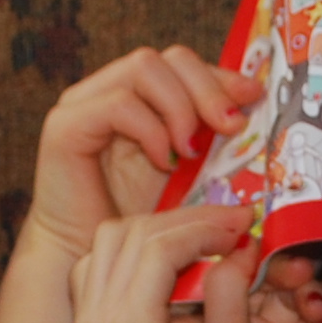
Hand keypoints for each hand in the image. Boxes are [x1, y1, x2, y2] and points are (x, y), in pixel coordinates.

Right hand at [34, 46, 260, 247]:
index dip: (221, 76)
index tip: (252, 99)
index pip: (185, 64)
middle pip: (168, 57)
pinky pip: (118, 104)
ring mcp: (84, 104)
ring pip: (144, 67)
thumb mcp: (195, 174)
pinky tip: (164, 162)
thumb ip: (217, 140)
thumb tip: (256, 108)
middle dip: (208, 89)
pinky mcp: (65, 126)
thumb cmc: (145, 227)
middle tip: (231, 128)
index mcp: (141, 99)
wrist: (94, 264)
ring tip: (190, 152)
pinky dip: (151, 130)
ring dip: (180, 108)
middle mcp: (109, 91)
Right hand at [67, 204, 246, 322]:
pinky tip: (236, 241)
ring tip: (238, 224)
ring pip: (138, 233)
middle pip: (115, 238)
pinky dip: (200, 233)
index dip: (156, 244)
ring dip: (194, 219)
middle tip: (225, 223)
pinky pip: (162, 250)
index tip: (206, 246)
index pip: (106, 267)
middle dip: (174, 220)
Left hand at [186, 237, 321, 322]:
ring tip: (304, 285)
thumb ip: (215, 286)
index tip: (238, 214)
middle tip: (279, 241)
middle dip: (256, 250)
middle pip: (233, 268)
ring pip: (280, 289)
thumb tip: (235, 243)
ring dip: (296, 277)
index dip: (204, 231)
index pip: (177, 258)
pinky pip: (317, 322)